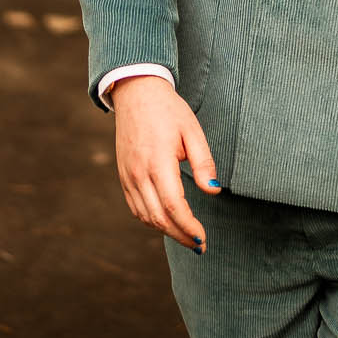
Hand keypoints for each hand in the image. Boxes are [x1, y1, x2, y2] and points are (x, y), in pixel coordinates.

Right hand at [110, 75, 218, 250]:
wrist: (136, 92)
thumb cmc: (169, 110)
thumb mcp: (192, 130)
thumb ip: (203, 162)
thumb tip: (214, 191)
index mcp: (158, 162)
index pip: (173, 206)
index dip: (188, 226)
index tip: (203, 238)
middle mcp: (139, 173)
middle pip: (158, 217)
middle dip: (180, 235)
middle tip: (199, 245)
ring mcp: (128, 176)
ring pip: (145, 216)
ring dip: (166, 231)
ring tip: (186, 236)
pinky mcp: (123, 176)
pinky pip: (135, 207)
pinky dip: (151, 220)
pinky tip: (166, 221)